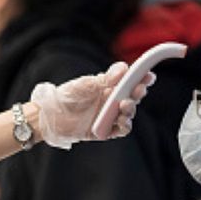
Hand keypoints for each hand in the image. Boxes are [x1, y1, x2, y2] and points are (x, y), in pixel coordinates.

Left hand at [30, 62, 154, 149]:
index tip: (149, 75)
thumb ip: (106, 78)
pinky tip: (121, 120)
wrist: (51, 116)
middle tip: (138, 89)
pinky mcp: (106, 131)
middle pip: (133, 97)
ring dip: (131, 109)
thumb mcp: (86, 84)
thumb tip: (124, 68)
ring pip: (129, 114)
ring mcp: (110, 116)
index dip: (141, 78)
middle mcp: (112, 101)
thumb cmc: (67, 96)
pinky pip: (121, 130)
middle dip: (139, 93)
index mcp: (109, 87)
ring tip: (123, 105)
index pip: (130, 82)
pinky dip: (125, 126)